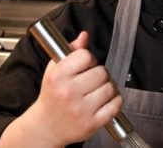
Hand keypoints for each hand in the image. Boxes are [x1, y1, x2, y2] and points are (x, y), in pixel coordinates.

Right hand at [0, 31, 122, 147]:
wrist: (46, 126)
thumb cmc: (52, 95)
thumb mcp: (55, 70)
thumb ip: (71, 51)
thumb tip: (84, 36)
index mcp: (58, 77)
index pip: (86, 56)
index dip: (89, 59)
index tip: (86, 65)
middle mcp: (68, 93)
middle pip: (102, 71)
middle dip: (100, 74)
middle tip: (92, 80)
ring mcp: (81, 110)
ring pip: (110, 87)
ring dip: (108, 87)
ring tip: (97, 91)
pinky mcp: (92, 123)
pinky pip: (116, 104)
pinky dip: (115, 101)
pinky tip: (104, 101)